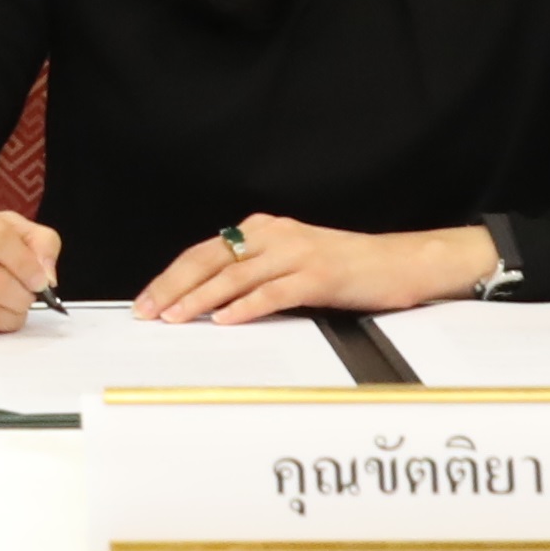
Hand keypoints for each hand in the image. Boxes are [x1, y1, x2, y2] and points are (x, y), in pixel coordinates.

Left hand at [136, 214, 497, 323]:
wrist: (401, 262)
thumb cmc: (346, 269)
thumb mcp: (292, 263)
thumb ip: (255, 273)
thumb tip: (209, 301)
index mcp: (264, 230)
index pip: (205, 252)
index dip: (171, 276)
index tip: (147, 301)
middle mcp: (274, 235)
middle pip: (211, 259)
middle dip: (174, 287)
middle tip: (149, 312)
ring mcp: (296, 253)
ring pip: (236, 276)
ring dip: (201, 299)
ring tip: (176, 318)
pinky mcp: (319, 274)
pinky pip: (274, 291)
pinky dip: (247, 306)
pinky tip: (226, 320)